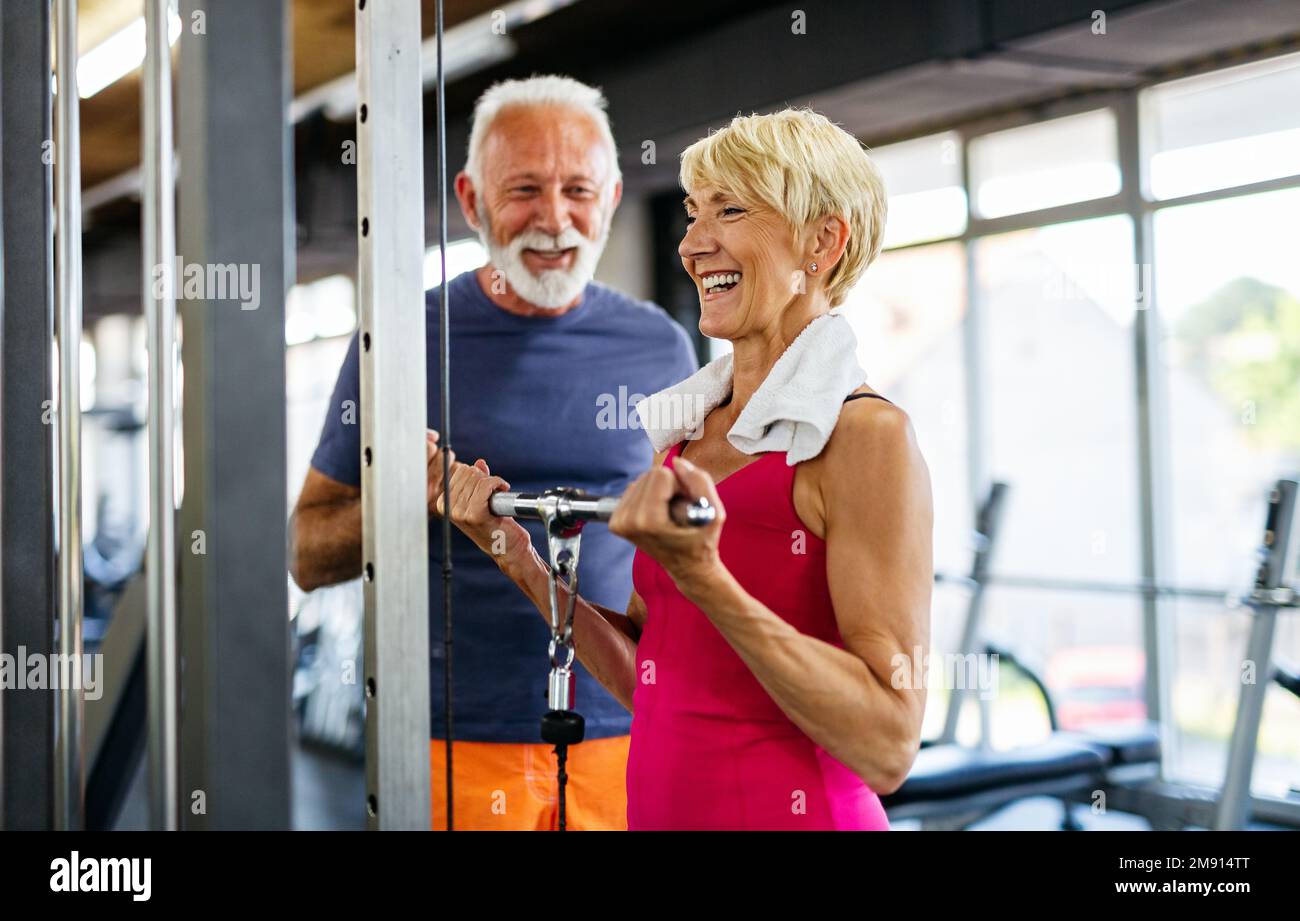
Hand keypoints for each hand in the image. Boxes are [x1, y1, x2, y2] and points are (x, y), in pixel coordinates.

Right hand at [428, 430, 532, 568]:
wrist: (507, 548)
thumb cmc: (496, 526)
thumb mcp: (481, 500)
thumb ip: (478, 481)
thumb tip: (479, 463)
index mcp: (445, 503)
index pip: (461, 471)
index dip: (478, 475)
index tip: (485, 488)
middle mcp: (450, 508)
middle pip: (470, 472)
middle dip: (485, 479)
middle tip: (493, 494)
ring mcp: (461, 512)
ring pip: (479, 478)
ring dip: (494, 483)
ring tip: (497, 497)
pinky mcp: (475, 515)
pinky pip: (487, 485)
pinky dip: (498, 484)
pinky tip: (503, 490)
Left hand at [609, 455, 725, 590]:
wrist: (688, 567)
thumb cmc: (702, 542)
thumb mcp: (714, 513)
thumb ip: (700, 482)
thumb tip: (677, 462)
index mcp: (648, 521)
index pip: (661, 474)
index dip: (680, 485)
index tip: (686, 504)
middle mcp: (627, 522)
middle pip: (649, 475)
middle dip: (669, 486)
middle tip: (678, 508)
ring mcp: (619, 523)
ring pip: (641, 480)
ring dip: (659, 491)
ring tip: (669, 512)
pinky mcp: (616, 522)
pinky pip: (633, 489)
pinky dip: (648, 496)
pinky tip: (658, 513)